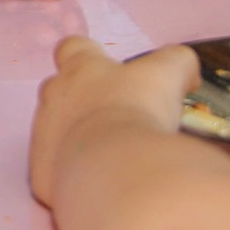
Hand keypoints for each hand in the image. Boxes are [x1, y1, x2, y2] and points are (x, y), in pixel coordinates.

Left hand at [29, 38, 196, 206]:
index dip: (88, 56)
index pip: (72, 48)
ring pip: (55, 130)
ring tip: (114, 154)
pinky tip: (102, 180)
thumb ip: (177, 62)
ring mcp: (43, 134)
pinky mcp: (42, 170)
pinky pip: (56, 168)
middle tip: (118, 119)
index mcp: (79, 68)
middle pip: (60, 90)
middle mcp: (53, 96)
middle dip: (84, 102)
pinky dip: (75, 172)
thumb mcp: (168, 74)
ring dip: (79, 137)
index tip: (108, 70)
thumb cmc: (138, 110)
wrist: (114, 168)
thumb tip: (186, 73)